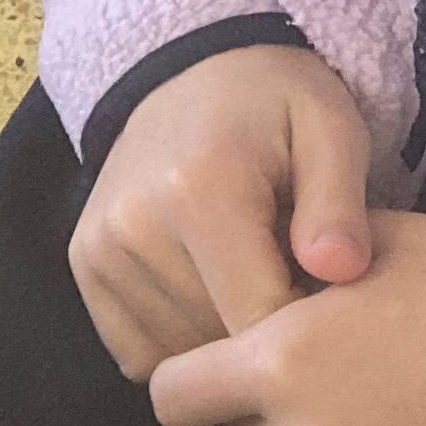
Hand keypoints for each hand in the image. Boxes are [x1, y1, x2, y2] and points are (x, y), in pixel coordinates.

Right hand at [69, 43, 372, 376]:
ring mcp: (100, 249)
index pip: (258, 318)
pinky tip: (212, 288)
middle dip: (267, 331)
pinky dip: (182, 336)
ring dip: (223, 336)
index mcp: (201, 191)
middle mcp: (135, 225)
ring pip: (179, 353)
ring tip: (254, 274)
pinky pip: (139, 350)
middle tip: (296, 276)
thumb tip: (341, 270)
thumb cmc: (276, 103)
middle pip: (216, 341)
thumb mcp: (329, 128)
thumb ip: (338, 203)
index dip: (309, 326)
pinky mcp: (85, 266)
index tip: (333, 297)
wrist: (193, 72)